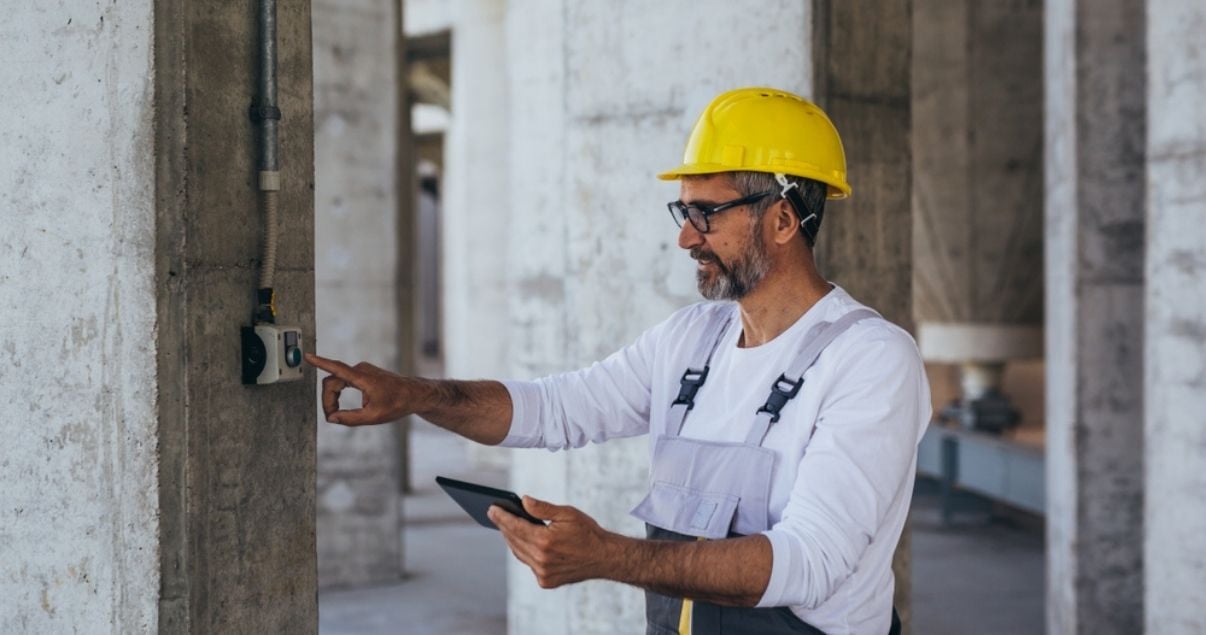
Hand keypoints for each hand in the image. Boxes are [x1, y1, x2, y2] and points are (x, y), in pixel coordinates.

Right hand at [305, 352, 413, 425]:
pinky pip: (344, 381)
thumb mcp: (374, 417)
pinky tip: (341, 406)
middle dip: (328, 400)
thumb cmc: (398, 404)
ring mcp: (362, 370)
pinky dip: (339, 393)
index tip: (308, 356)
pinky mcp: (363, 373)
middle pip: (332, 382)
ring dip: (333, 398)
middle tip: (332, 417)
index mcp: (363, 378)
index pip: (337, 368)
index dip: (320, 363)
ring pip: (337, 382)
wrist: (414, 394)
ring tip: (337, 414)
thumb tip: (332, 418)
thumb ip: (350, 419)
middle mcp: (361, 370)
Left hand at [489, 496, 617, 588]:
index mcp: (545, 541)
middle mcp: (541, 559)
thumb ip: (543, 508)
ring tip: (506, 526)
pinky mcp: (546, 581)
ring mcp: (543, 573)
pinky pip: (529, 564)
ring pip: (519, 554)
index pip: (515, 526)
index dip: (502, 517)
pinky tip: (521, 542)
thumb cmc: (587, 532)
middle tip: (495, 514)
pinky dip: (524, 552)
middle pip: (514, 540)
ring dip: (511, 540)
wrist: (604, 557)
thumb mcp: (567, 513)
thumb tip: (523, 500)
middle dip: (504, 526)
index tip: (491, 508)